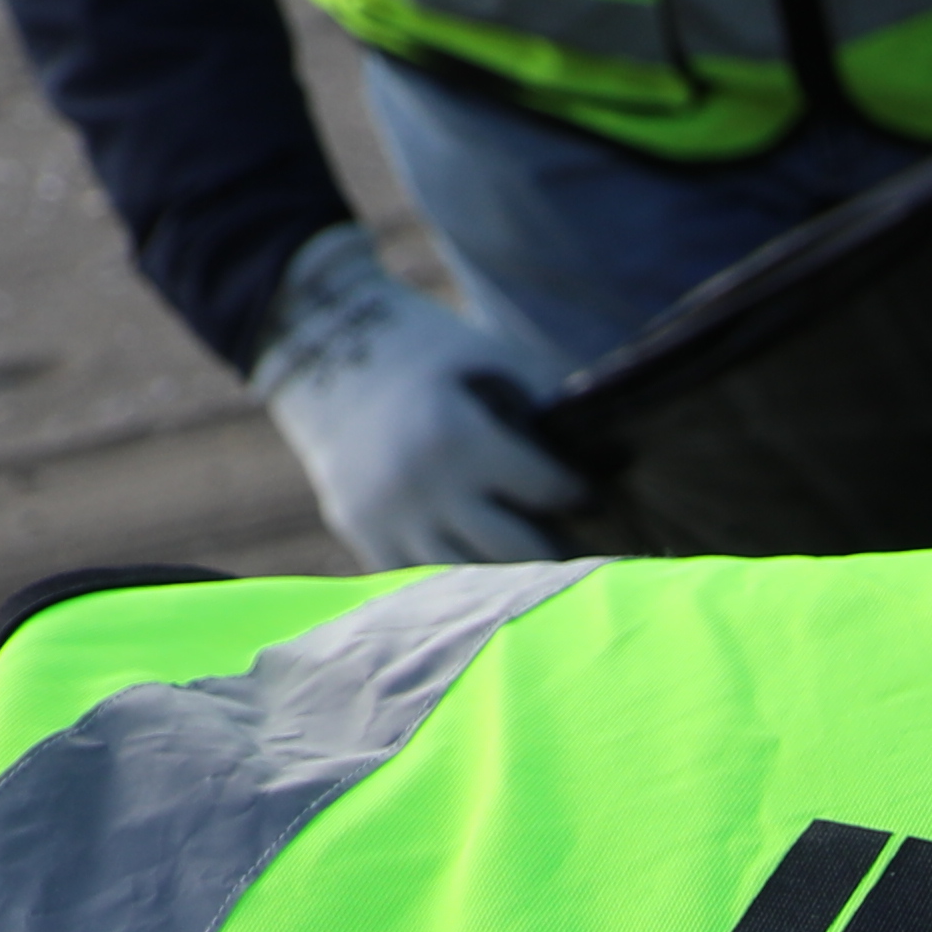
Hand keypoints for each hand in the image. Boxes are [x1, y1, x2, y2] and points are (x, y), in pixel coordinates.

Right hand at [248, 223, 584, 568]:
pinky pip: (422, 580)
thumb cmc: (427, 352)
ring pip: (471, 577)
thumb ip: (543, 401)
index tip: (595, 498)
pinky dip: (457, 578)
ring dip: (509, 575)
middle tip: (583, 549)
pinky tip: (486, 568)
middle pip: (517, 552)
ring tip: (540, 566)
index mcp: (457, 436)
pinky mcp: (362, 535)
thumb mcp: (488, 357)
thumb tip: (607, 449)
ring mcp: (388, 518)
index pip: (548, 490)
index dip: (580, 494)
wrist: (324, 353)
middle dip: (556, 550)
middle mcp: (421, 486)